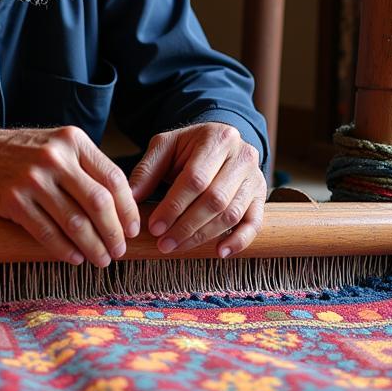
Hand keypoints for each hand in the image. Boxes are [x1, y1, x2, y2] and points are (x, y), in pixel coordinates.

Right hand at [0, 122, 140, 266]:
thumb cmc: (22, 154)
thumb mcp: (57, 145)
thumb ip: (87, 167)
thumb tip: (123, 205)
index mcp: (72, 141)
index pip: (113, 178)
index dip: (128, 209)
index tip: (133, 229)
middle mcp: (55, 157)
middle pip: (98, 203)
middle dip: (114, 233)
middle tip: (119, 251)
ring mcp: (32, 179)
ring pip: (75, 222)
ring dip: (93, 247)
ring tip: (100, 259)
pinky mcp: (13, 201)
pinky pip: (47, 232)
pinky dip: (65, 249)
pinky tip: (74, 257)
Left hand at [128, 123, 265, 257]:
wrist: (219, 142)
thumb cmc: (188, 147)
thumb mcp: (164, 147)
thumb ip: (147, 170)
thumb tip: (131, 197)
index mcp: (217, 138)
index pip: (195, 178)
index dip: (174, 206)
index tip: (155, 226)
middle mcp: (242, 156)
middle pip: (215, 199)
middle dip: (186, 225)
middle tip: (163, 243)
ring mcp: (255, 177)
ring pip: (232, 214)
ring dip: (203, 236)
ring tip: (177, 247)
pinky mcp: (260, 196)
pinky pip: (254, 222)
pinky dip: (239, 241)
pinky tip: (219, 252)